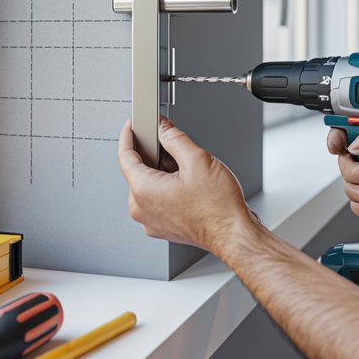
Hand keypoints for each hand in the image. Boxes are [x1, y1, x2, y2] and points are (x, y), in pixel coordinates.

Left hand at [117, 116, 257, 251]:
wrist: (233, 234)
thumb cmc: (218, 207)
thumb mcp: (197, 160)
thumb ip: (174, 138)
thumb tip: (163, 128)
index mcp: (143, 191)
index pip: (125, 156)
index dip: (129, 135)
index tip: (133, 124)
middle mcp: (141, 209)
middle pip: (137, 171)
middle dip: (153, 155)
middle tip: (172, 146)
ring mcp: (150, 221)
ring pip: (148, 186)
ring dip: (161, 172)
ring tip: (186, 171)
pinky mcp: (161, 227)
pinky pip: (155, 201)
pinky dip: (165, 188)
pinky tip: (185, 185)